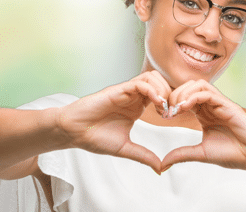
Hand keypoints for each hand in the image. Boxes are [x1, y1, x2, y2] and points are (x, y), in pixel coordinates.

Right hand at [55, 70, 170, 173]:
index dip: (170, 103)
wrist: (73, 132)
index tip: (172, 117)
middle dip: (170, 94)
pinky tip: (155, 103)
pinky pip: (140, 83)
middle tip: (170, 111)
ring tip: (162, 107)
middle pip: (160, 82)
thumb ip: (144, 156)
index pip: (161, 94)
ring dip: (162, 90)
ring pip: (152, 77)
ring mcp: (126, 92)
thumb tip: (160, 169)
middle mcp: (134, 97)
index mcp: (137, 107)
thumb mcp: (125, 149)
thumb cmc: (94, 138)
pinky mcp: (118, 90)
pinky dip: (152, 90)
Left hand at [161, 79, 245, 172]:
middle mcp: (211, 106)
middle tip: (168, 111)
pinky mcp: (227, 105)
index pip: (184, 97)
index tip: (164, 115)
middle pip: (188, 86)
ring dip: (183, 93)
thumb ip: (182, 154)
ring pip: (198, 85)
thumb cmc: (233, 153)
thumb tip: (162, 164)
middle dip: (174, 95)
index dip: (171, 102)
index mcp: (204, 114)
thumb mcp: (201, 154)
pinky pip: (208, 92)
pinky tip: (185, 107)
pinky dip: (193, 96)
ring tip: (176, 108)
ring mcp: (219, 104)